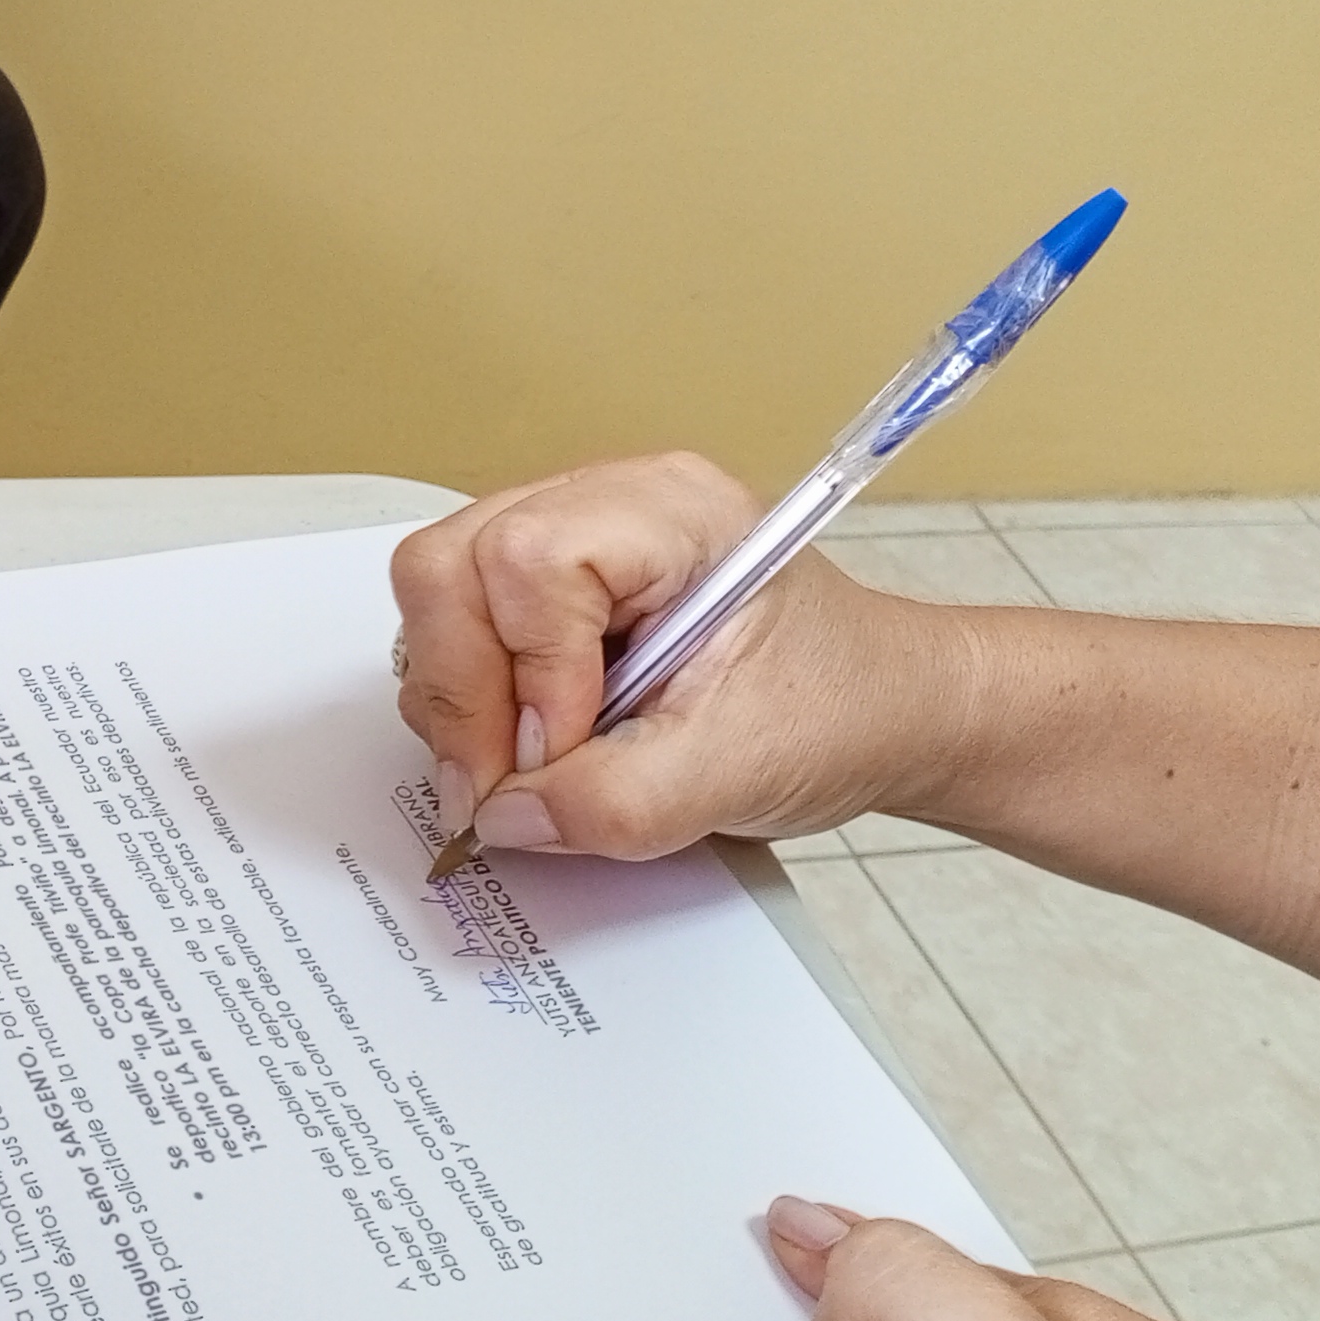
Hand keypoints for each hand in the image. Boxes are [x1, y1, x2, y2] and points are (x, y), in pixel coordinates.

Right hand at [387, 453, 969, 858]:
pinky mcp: (547, 592)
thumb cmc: (842, 709)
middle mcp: (604, 503)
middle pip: (449, 566)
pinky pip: (455, 628)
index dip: (527, 675)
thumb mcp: (738, 771)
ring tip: (535, 766)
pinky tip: (537, 745)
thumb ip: (613, 802)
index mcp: (671, 514)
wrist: (883, 711)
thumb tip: (500, 816)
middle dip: (463, 690)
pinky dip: (473, 702)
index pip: (528, 562)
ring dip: (462, 701)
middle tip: (504, 783)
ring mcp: (568, 539)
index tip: (563, 758)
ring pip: (436, 595)